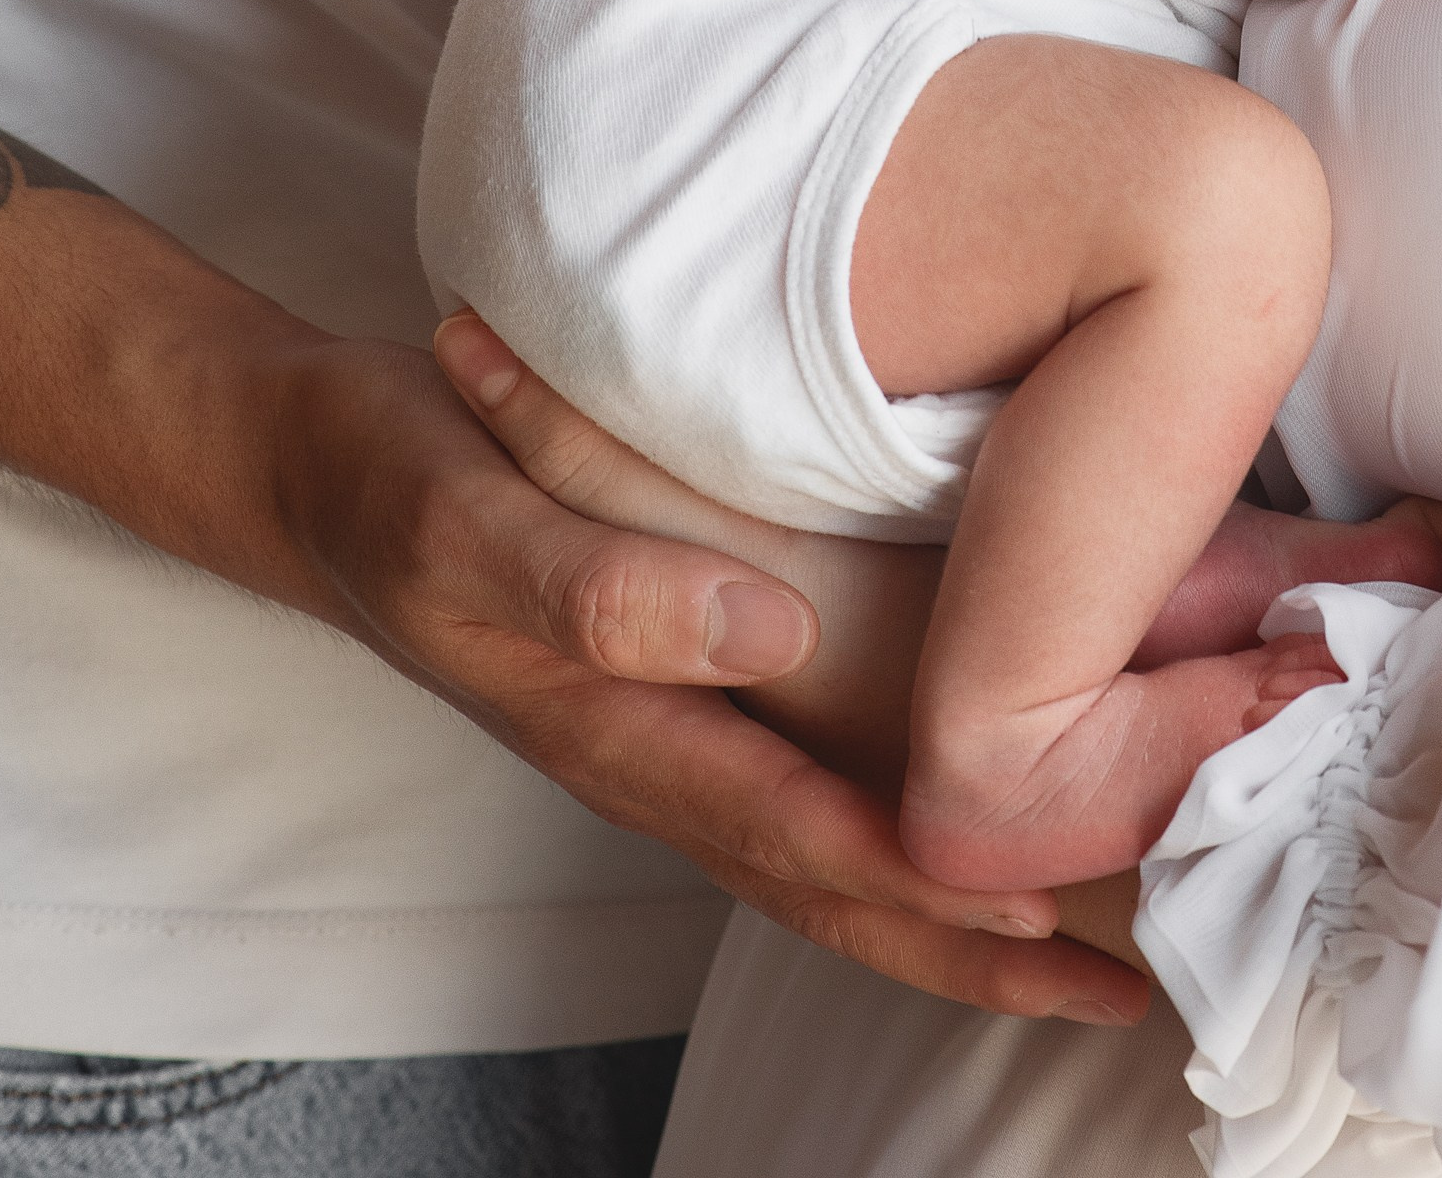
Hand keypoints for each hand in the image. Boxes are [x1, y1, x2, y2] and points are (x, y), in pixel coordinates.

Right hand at [399, 322, 1147, 1020]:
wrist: (322, 462)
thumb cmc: (395, 484)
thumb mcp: (467, 520)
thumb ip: (595, 585)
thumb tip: (763, 635)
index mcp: (624, 734)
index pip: (798, 837)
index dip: (923, 877)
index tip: (1046, 904)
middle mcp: (670, 755)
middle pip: (836, 884)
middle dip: (974, 940)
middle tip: (1119, 978)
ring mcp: (683, 729)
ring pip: (838, 845)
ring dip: (960, 889)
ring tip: (1099, 921)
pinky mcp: (697, 674)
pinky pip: (821, 770)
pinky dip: (913, 803)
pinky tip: (990, 786)